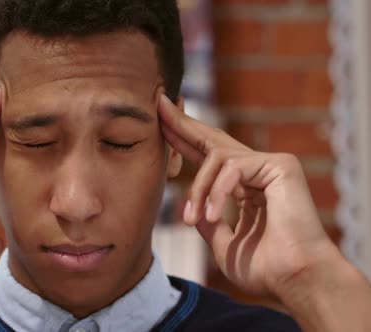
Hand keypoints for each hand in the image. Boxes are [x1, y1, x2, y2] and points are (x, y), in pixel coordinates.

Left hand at [158, 95, 335, 295]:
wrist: (296, 280)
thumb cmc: (266, 268)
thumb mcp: (223, 244)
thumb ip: (208, 223)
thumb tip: (192, 213)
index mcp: (245, 186)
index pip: (209, 157)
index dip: (183, 141)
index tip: (161, 126)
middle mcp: (257, 171)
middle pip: (213, 140)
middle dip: (182, 124)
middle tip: (158, 104)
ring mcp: (270, 165)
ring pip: (216, 159)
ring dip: (196, 189)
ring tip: (190, 219)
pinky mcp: (280, 165)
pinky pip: (232, 169)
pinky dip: (216, 192)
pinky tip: (210, 214)